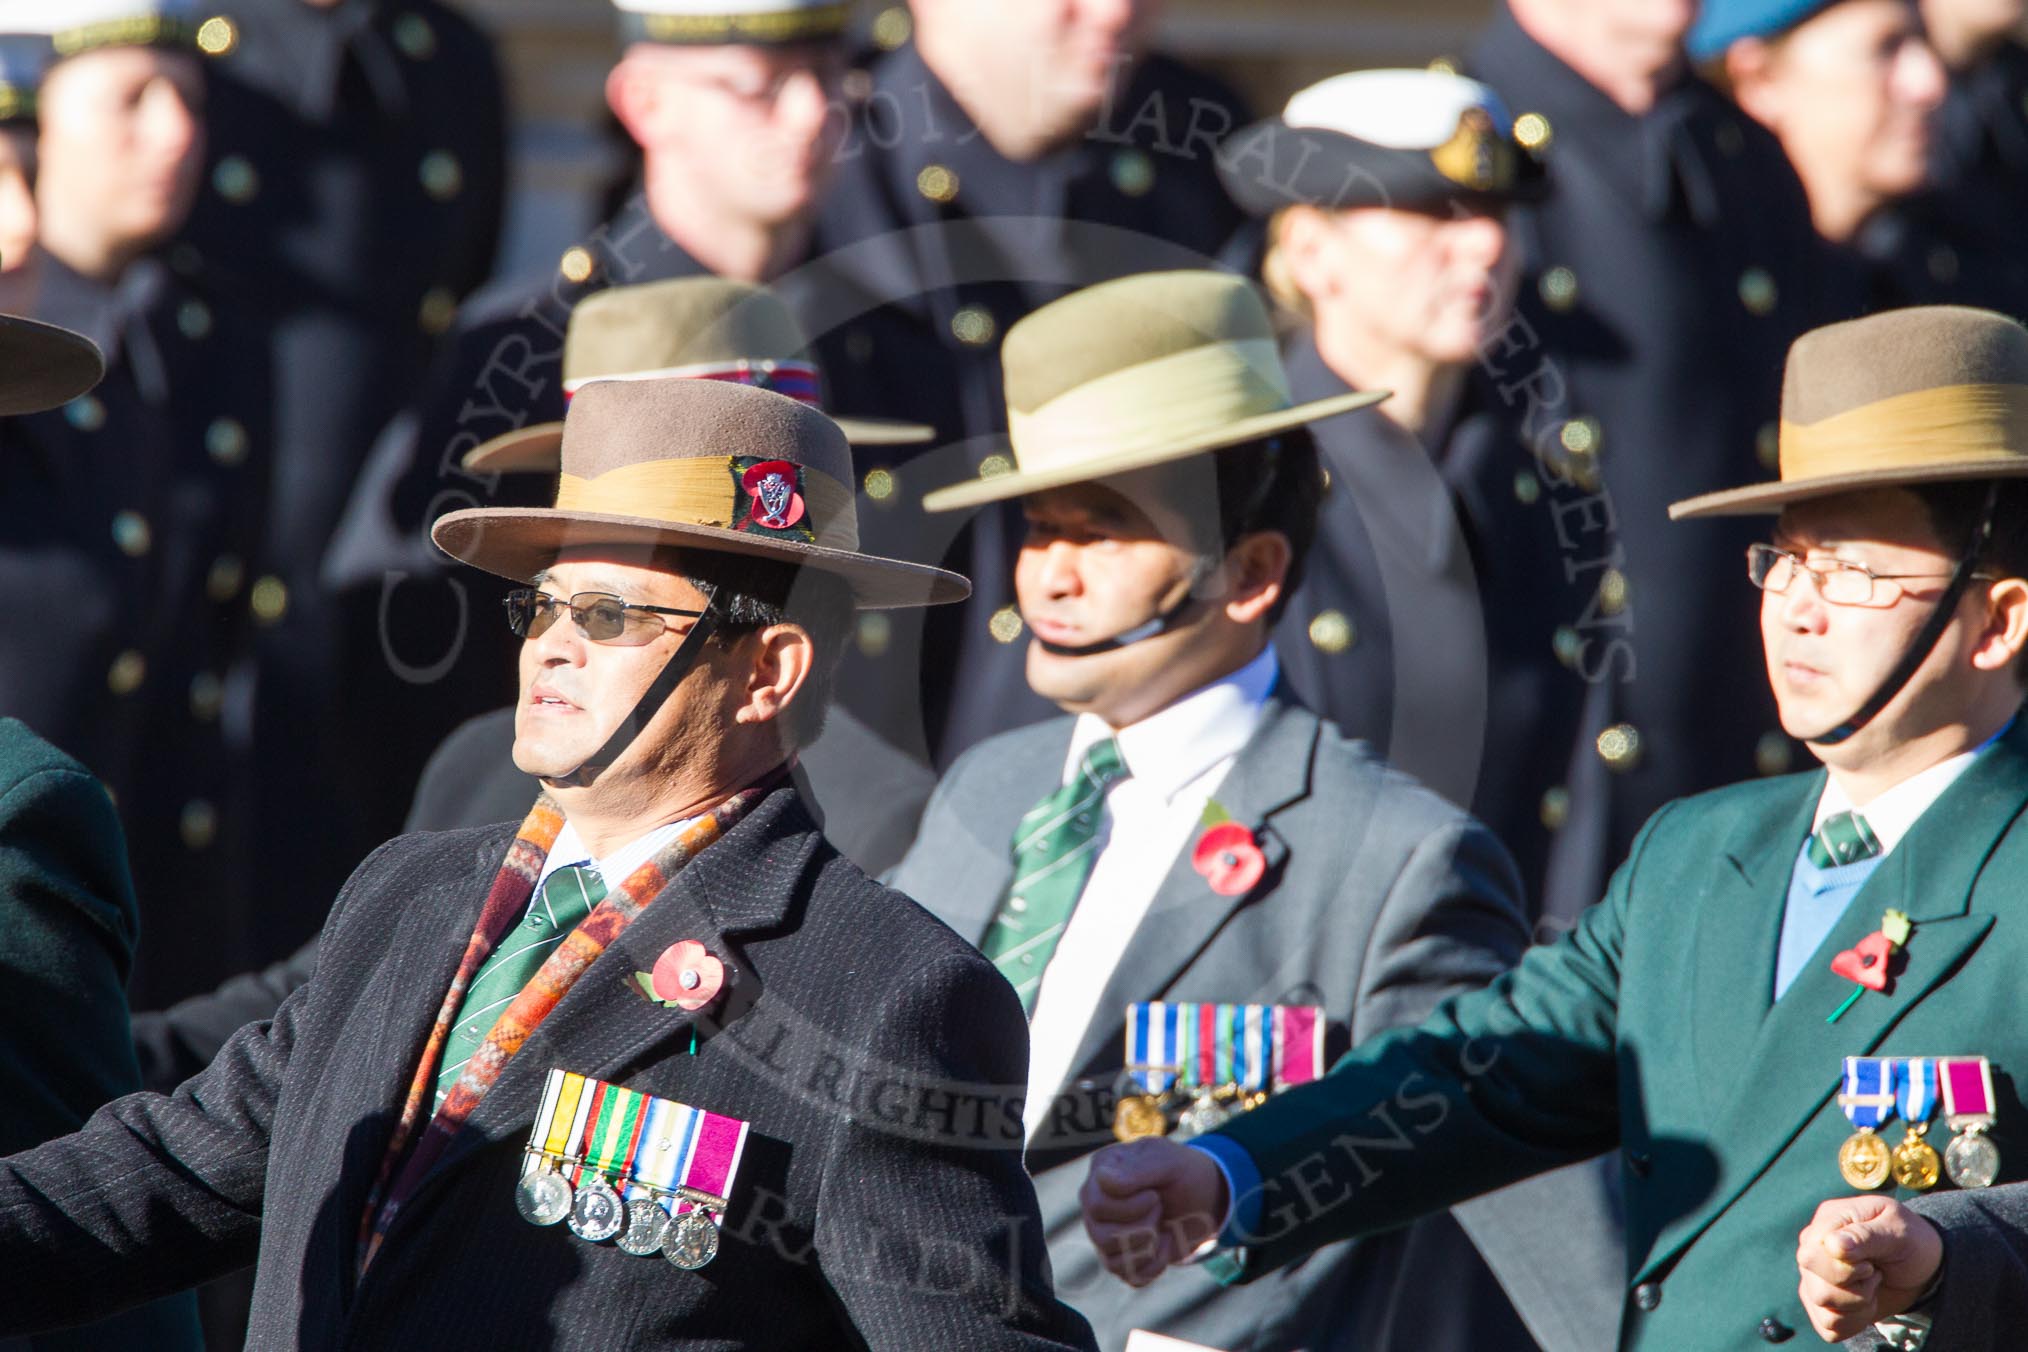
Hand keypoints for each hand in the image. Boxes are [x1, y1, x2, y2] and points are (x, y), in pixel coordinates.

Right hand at [1079, 1138, 1228, 1287]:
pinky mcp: (1120, 1256)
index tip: (1155, 1195)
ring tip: (1162, 1228)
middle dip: (1143, 1228)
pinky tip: (1165, 1244)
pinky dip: (1154, 1265)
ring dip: (1148, 1247)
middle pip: (1102, 1235)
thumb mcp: (1168, 1162)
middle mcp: (1095, 1202)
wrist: (1204, 1197)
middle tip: (1160, 1209)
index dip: (1132, 1207)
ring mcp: (1104, 1232)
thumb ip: (1137, 1170)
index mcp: (1102, 1171)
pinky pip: (1129, 1276)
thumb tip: (1102, 1179)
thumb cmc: (1184, 1173)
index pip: (1098, 1204)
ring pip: (1112, 1260)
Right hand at [1795, 1195, 1943, 1341]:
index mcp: (1826, 1224)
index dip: (1845, 1270)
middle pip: (1816, 1290)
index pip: (1811, 1257)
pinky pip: (1827, 1327)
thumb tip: (1833, 1245)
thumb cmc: (1910, 1242)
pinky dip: (1854, 1322)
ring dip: (1858, 1305)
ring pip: (1822, 1309)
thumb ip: (1865, 1236)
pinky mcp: (1823, 1304)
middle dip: (1855, 1292)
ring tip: (1873, 1286)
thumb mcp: (1898, 1231)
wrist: (1922, 1269)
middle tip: (1874, 1274)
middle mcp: (1813, 1250)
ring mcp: (1814, 1278)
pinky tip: (1866, 1303)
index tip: (1871, 1265)